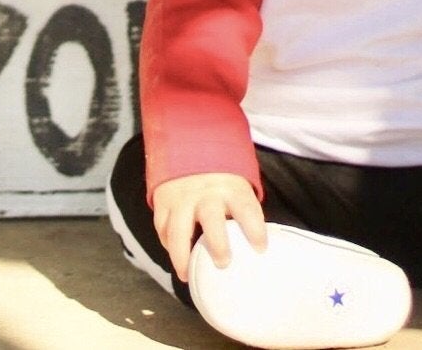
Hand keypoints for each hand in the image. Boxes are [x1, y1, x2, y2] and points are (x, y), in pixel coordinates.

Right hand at [151, 172, 267, 283]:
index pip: (246, 209)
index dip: (255, 230)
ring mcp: (182, 197)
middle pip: (211, 219)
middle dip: (217, 244)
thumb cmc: (220, 178)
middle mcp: (206, 193)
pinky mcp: (163, 199)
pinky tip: (174, 254)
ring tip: (186, 274)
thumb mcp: (237, 187)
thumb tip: (254, 248)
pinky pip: (162, 226)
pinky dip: (166, 243)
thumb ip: (243, 212)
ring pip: (177, 229)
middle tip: (222, 263)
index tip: (260, 249)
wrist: (188, 146)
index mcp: (231, 189)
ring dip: (181, 255)